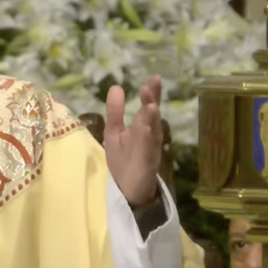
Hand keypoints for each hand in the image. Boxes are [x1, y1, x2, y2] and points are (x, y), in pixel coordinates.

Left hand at [103, 77, 162, 206]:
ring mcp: (149, 148)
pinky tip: (147, 128)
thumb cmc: (123, 159)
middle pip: (151, 115)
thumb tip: (117, 87)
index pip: (147, 106)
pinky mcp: (146, 162)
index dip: (150, 93)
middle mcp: (149, 135)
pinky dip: (148, 139)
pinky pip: (148, 149)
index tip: (153, 78)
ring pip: (152, 131)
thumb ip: (115, 112)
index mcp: (142, 127)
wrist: (129, 189)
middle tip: (152, 83)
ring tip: (150, 104)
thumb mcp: (114, 132)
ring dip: (151, 118)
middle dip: (151, 100)